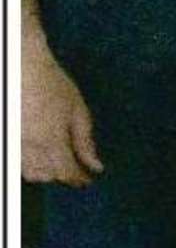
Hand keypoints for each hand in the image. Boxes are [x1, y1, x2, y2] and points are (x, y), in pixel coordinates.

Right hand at [21, 42, 100, 185]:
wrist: (22, 68)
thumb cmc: (52, 84)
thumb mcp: (77, 110)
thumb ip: (85, 141)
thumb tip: (95, 165)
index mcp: (52, 140)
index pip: (66, 172)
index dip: (78, 178)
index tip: (87, 180)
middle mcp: (30, 147)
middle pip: (47, 176)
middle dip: (62, 175)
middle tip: (74, 167)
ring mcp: (14, 145)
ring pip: (29, 173)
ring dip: (45, 172)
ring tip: (57, 160)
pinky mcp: (7, 141)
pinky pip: (18, 164)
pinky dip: (29, 164)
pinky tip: (39, 154)